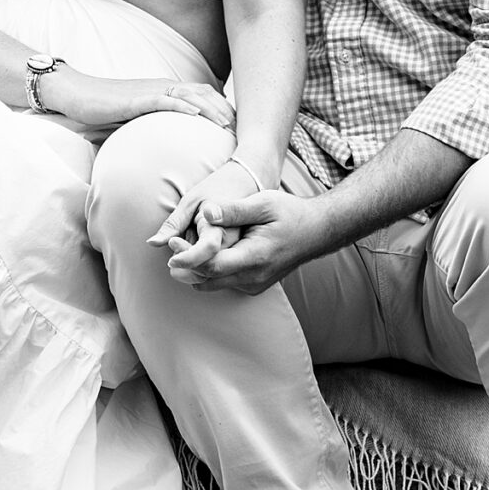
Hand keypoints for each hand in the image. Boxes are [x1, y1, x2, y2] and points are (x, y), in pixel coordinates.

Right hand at [42, 69, 233, 132]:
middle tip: (245, 129)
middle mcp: (163, 88)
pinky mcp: (136, 97)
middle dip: (227, 110)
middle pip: (204, 95)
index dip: (223, 111)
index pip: (202, 99)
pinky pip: (164, 100)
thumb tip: (163, 165)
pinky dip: (183, 106)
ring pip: (190, 95)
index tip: (240, 130)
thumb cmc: (102, 113)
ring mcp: (151, 91)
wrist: (75, 96)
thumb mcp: (134, 127)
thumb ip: (152, 138)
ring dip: (212, 108)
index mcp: (165, 94)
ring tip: (229, 123)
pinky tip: (196, 115)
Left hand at [160, 187, 329, 295]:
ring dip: (196, 270)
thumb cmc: (290, 213)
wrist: (317, 231)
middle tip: (171, 245)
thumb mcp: (263, 203)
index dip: (186, 257)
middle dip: (185, 265)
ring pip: (213, 284)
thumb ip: (233, 210)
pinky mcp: (254, 286)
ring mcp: (254, 285)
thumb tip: (206, 211)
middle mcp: (253, 277)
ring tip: (183, 249)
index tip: (171, 242)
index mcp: (254, 257)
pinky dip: (210, 272)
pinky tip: (206, 254)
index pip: (209, 267)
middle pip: (206, 280)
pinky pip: (224, 283)